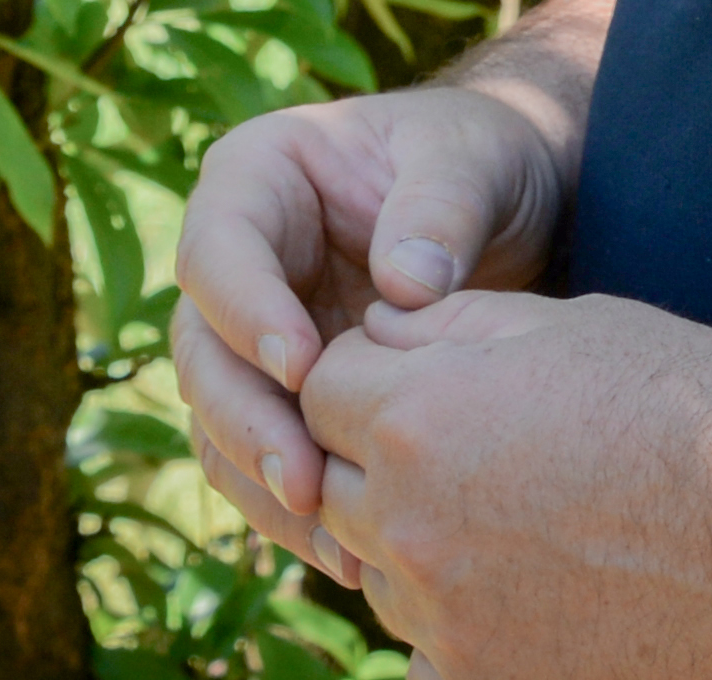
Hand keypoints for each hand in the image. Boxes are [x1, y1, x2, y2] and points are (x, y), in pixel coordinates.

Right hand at [168, 81, 573, 568]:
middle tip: (307, 479)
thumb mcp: (470, 157)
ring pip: (220, 421)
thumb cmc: (478, 160)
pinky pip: (264, 462)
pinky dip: (295, 513)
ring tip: (334, 539)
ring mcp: (255, 335)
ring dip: (265, 484)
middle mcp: (238, 261)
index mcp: (258, 179)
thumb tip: (404, 286)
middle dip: (246, 421)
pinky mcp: (286, 398)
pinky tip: (348, 555)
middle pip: (201, 349)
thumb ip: (440, 206)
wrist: (510, 210)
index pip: (217, 248)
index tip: (302, 368)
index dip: (246, 311)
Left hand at [300, 287, 711, 679]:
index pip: (319, 390)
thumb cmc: (695, 411)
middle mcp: (411, 527)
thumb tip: (378, 331)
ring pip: (380, 573)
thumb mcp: (568, 325)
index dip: (367, 377)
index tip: (422, 381)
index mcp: (418, 419)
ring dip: (417, 545)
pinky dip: (464, 624)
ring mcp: (450, 622)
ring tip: (522, 521)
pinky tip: (541, 594)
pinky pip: (431, 652)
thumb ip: (448, 327)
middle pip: (336, 485)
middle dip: (381, 461)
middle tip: (474, 452)